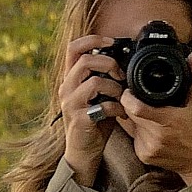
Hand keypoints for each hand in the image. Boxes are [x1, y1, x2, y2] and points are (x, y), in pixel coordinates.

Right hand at [57, 35, 123, 184]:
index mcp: (70, 78)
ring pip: (94, 81)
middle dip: (109, 63)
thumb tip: (125, 61)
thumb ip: (105, 78)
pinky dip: (117, 108)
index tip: (111, 42)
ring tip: (121, 98)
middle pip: (85, 60)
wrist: (83, 152)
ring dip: (114, 87)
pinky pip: (102, 106)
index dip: (92, 39)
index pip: (73, 48)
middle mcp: (66, 88)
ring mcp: (71, 104)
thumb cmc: (94, 122)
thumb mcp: (98, 95)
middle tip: (120, 75)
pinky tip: (122, 114)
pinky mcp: (80, 119)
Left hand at [113, 55, 191, 185]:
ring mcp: (148, 148)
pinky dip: (138, 130)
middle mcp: (155, 136)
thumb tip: (191, 57)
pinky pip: (133, 137)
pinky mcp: (143, 156)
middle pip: (130, 114)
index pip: (135, 108)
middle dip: (132, 105)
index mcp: (167, 121)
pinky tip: (151, 129)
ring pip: (129, 125)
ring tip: (150, 115)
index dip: (127, 97)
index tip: (130, 90)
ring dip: (135, 118)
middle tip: (140, 99)